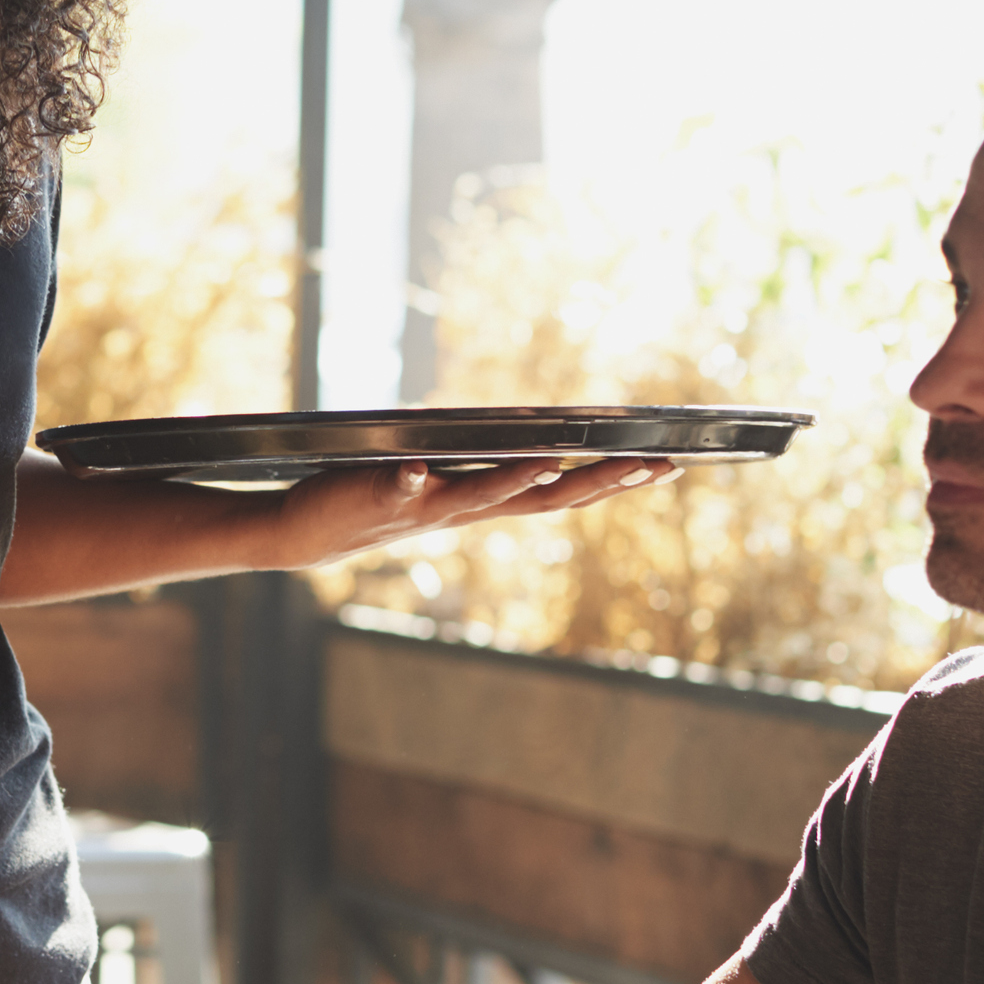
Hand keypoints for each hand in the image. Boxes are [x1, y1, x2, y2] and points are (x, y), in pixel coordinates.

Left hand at [265, 456, 673, 571]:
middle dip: (596, 483)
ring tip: (549, 462)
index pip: (565, 494)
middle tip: (647, 467)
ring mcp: (424, 505)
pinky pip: (395, 488)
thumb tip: (545, 451)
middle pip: (543, 499)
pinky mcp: (379, 495)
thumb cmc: (387, 498)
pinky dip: (405, 480)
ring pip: (478, 497)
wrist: (315, 532)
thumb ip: (491, 473)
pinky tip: (413, 468)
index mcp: (488, 502)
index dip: (616, 482)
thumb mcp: (450, 485)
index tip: (668, 465)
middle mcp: (466, 510)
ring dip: (513, 481)